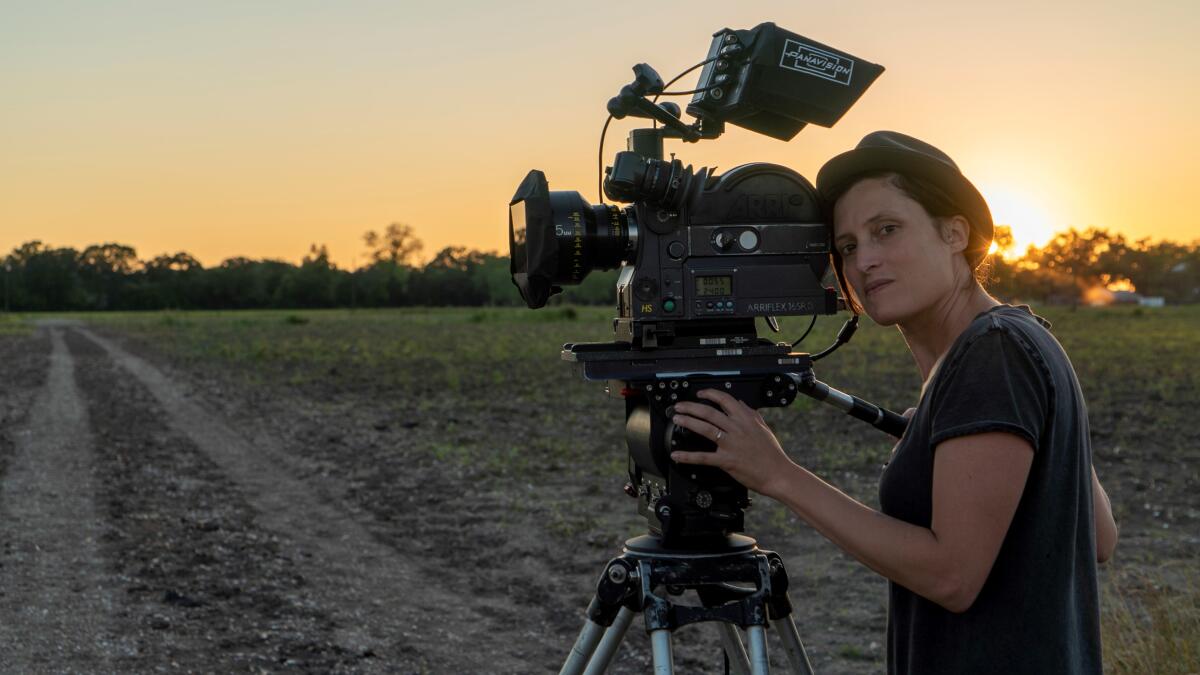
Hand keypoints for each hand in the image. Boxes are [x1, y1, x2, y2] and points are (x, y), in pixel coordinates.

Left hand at [669, 388, 797, 497]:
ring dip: (688, 422)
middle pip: (709, 412)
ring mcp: (731, 444)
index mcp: (746, 419)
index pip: (725, 400)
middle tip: (679, 406)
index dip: (710, 394)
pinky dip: (688, 456)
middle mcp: (737, 429)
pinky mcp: (726, 461)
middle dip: (691, 407)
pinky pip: (703, 457)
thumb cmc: (772, 454)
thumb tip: (741, 403)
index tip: (700, 393)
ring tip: (677, 419)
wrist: (778, 474)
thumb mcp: (764, 428)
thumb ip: (751, 414)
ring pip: (705, 428)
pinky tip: (676, 455)